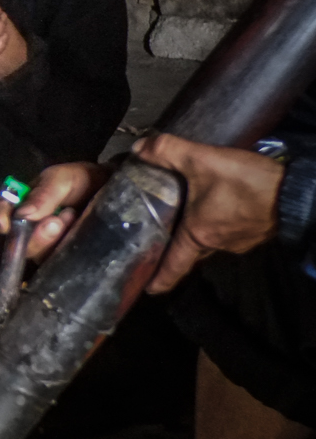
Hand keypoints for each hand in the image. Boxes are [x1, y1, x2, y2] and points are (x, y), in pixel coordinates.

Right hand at [0, 161, 110, 262]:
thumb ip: (44, 192)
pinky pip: (58, 265)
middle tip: (56, 221)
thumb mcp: (63, 178)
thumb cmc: (84, 181)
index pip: (2, 215)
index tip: (5, 223)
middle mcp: (30, 229)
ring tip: (73, 220)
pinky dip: (67, 251)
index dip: (0, 219)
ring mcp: (47, 247)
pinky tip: (80, 235)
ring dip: (53, 241)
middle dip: (35, 235)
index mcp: (22, 206)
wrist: (116, 194)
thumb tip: (22, 214)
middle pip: (18, 243)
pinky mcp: (64, 260)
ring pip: (38, 256)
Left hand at [135, 134, 285, 293]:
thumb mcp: (202, 160)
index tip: (148, 290)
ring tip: (185, 217)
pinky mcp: (257, 233)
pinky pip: (230, 233)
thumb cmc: (249, 182)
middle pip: (191, 252)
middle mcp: (220, 245)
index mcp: (199, 235)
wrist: (298, 192)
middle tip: (157, 242)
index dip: (159, 278)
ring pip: (211, 241)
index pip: (174, 265)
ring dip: (198, 233)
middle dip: (175, 250)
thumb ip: (167, 151)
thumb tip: (139, 148)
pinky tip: (216, 208)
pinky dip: (218, 225)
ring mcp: (241, 241)